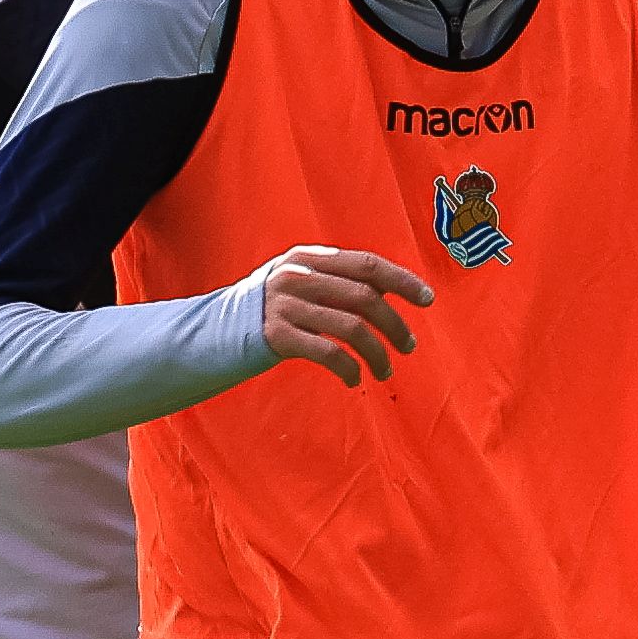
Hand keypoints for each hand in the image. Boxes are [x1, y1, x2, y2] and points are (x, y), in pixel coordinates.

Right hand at [252, 244, 433, 386]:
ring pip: (351, 327)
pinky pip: (327, 353)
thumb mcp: (298, 284)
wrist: (210, 334)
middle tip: (408, 347)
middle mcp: (297, 276)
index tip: (427, 300)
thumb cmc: (268, 312)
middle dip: (394, 324)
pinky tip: (355, 379)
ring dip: (377, 353)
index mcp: (308, 258)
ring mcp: (284, 305)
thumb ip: (335, 281)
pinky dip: (349, 368)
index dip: (401, 280)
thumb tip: (391, 290)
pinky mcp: (275, 336)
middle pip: (364, 297)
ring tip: (386, 371)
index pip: (366, 263)